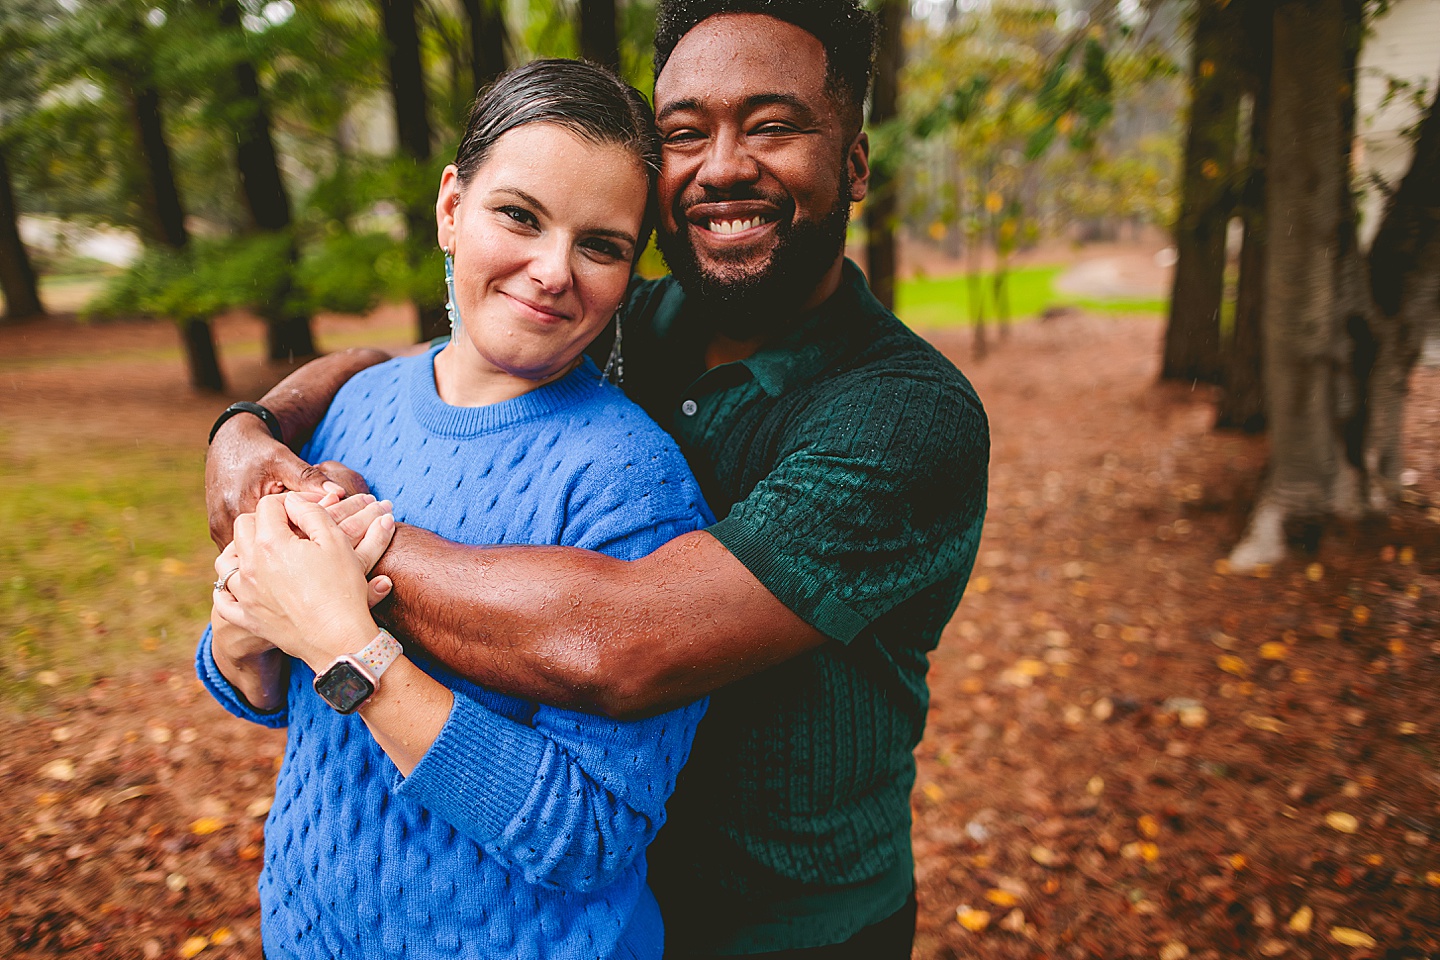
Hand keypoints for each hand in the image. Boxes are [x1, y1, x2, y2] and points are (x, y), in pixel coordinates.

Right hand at [205, 416, 370, 548]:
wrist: (231, 443)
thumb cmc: (260, 451)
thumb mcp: (285, 462)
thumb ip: (310, 479)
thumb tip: (339, 492)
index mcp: (240, 506)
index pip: (276, 536)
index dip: (301, 539)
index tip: (321, 539)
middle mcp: (224, 522)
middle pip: (261, 548)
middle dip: (287, 550)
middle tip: (313, 549)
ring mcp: (217, 529)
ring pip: (250, 552)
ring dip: (271, 551)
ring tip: (298, 549)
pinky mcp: (216, 531)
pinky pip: (241, 548)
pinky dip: (260, 547)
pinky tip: (280, 544)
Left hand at [216, 493, 395, 669]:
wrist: (338, 638)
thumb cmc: (342, 589)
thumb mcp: (336, 542)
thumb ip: (312, 513)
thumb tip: (294, 502)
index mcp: (271, 543)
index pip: (270, 506)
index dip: (292, 501)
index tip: (310, 507)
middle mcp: (250, 565)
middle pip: (243, 526)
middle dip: (264, 519)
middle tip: (289, 525)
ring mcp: (245, 593)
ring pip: (226, 561)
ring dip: (240, 549)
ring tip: (260, 550)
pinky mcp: (247, 617)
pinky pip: (223, 601)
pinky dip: (226, 590)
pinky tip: (237, 584)